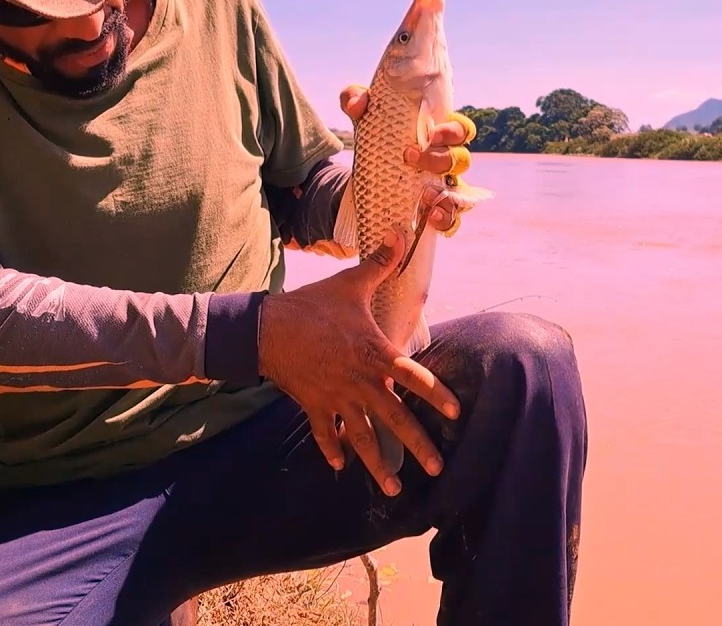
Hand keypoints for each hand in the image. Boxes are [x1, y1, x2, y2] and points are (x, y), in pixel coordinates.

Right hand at [257, 227, 460, 495]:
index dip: (435, 395)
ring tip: (395, 489)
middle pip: (395, 418)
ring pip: (362, 436)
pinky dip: (332, 450)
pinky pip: (325, 434)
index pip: (413, 376)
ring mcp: (336, 398)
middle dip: (418, 445)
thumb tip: (402, 232)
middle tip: (438, 469)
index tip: (455, 413)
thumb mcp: (351, 283)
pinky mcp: (314, 406)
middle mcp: (360, 381)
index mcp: (374, 353)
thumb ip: (380, 263)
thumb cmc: (313, 305)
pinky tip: (342, 468)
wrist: (266, 328)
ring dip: (378, 464)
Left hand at [340, 84, 474, 232]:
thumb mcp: (363, 117)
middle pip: (461, 161)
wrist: (363, 177)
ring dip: (448, 195)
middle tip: (409, 157)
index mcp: (438, 138)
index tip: (431, 134)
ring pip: (461, 194)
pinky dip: (446, 220)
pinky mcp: (432, 213)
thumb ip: (355, 100)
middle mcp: (446, 164)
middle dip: (440, 160)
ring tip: (425, 194)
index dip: (452, 131)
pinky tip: (431, 217)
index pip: (460, 130)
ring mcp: (443, 190)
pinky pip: (452, 221)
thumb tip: (358, 104)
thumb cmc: (376, 139)